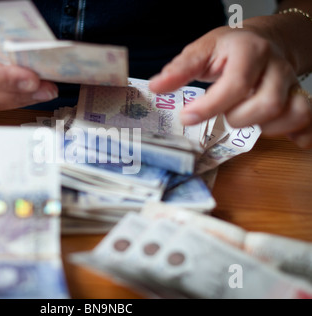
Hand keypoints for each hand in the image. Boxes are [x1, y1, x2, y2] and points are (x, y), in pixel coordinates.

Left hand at [149, 26, 311, 148]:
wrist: (262, 40)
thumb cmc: (228, 48)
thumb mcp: (202, 50)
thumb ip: (180, 69)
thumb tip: (156, 87)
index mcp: (249, 51)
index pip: (235, 85)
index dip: (210, 107)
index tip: (187, 117)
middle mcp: (276, 67)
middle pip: (268, 103)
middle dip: (238, 119)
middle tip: (223, 116)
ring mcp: (292, 83)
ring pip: (293, 112)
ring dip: (266, 128)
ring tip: (245, 120)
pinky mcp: (299, 97)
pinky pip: (309, 120)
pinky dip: (299, 134)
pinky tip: (286, 139)